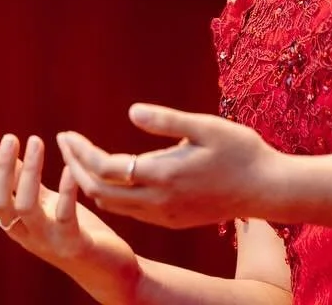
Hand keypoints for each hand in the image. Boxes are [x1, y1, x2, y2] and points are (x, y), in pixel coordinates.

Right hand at [0, 133, 139, 293]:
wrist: (107, 270)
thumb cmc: (73, 230)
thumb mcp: (44, 203)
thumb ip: (23, 182)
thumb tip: (2, 151)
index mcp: (15, 224)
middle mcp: (26, 235)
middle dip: (0, 169)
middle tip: (11, 137)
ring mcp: (48, 241)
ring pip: (26, 207)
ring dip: (29, 172)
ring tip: (35, 140)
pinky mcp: (74, 244)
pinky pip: (65, 216)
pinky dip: (65, 191)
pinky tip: (68, 168)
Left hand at [56, 103, 281, 229]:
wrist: (267, 189)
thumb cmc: (240, 151)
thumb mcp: (206, 126)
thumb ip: (166, 120)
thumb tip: (130, 111)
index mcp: (162, 175)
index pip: (104, 168)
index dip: (79, 152)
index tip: (66, 134)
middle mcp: (157, 201)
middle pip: (99, 191)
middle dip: (75, 167)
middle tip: (64, 143)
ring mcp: (164, 215)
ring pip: (112, 205)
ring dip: (90, 182)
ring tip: (79, 157)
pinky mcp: (172, 220)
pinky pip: (130, 211)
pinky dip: (110, 193)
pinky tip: (111, 176)